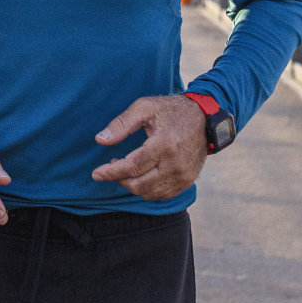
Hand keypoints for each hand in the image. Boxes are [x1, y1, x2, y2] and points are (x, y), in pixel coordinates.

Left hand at [91, 95, 206, 199]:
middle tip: (111, 166)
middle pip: (138, 184)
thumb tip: (100, 140)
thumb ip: (122, 124)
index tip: (96, 173)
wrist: (205, 118)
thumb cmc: (172, 110)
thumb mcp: (145, 107)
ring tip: (125, 169)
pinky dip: (146, 190)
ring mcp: (183, 176)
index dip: (111, 172)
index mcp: (164, 145)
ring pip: (148, 192)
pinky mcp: (187, 181)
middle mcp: (175, 164)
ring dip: (131, 185)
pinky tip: (140, 177)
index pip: (132, 167)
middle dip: (119, 179)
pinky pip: (161, 195)